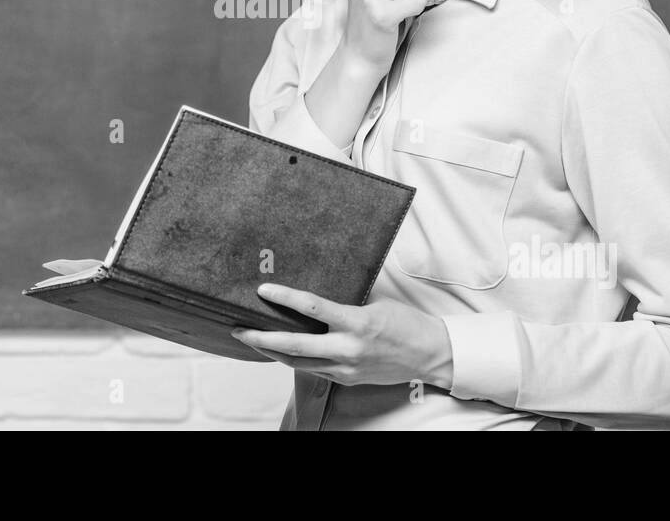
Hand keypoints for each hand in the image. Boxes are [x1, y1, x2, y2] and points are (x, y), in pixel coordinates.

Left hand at [231, 283, 452, 388]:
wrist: (430, 354)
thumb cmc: (406, 323)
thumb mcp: (376, 305)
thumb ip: (345, 306)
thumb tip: (315, 299)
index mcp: (357, 323)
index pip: (312, 307)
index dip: (285, 298)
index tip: (264, 290)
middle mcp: (348, 349)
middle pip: (294, 345)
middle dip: (262, 338)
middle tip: (239, 329)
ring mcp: (346, 368)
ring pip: (298, 362)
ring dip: (272, 352)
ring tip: (251, 340)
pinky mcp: (347, 378)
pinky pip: (314, 369)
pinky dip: (295, 359)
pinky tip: (281, 351)